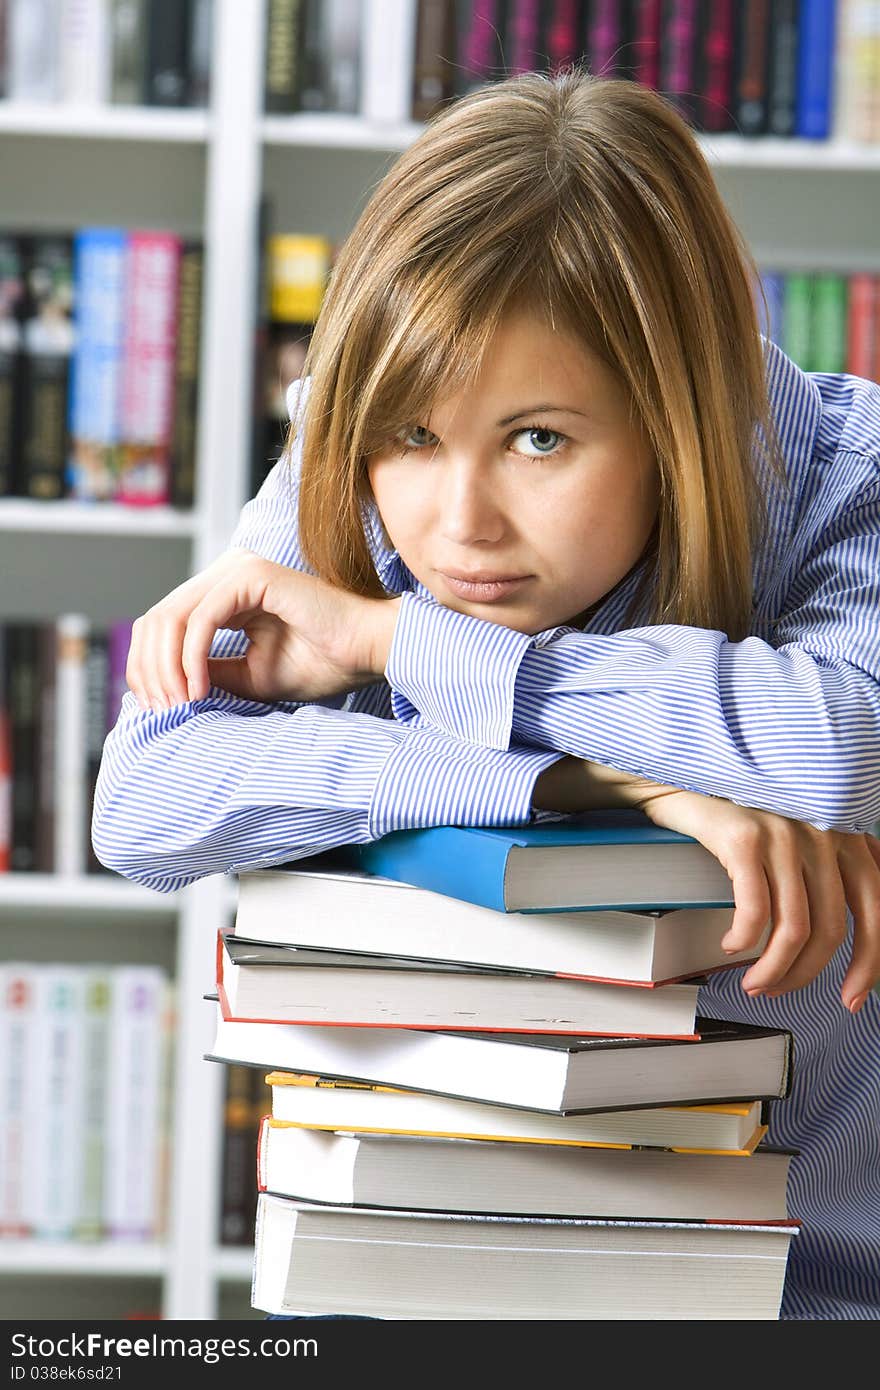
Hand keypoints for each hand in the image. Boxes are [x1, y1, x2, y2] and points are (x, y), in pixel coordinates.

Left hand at [126, 549, 401, 708]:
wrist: (366, 652)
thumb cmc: (320, 663)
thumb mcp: (247, 676)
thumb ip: (207, 671)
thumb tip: (164, 686)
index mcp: (223, 592)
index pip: (162, 622)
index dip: (147, 666)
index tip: (158, 707)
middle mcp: (225, 574)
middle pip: (156, 618)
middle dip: (149, 669)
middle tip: (163, 709)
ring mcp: (237, 569)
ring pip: (171, 617)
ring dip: (167, 667)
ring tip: (180, 703)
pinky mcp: (252, 576)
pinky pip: (201, 619)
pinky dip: (192, 658)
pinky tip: (199, 688)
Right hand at [632, 786, 879, 1012]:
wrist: (685, 778)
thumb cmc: (739, 815)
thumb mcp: (798, 839)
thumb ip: (825, 876)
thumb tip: (833, 943)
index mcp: (845, 836)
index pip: (877, 909)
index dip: (869, 963)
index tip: (851, 996)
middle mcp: (823, 832)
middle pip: (832, 929)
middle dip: (806, 975)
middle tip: (782, 992)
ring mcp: (786, 834)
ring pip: (793, 929)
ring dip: (772, 969)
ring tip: (754, 981)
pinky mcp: (745, 838)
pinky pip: (754, 911)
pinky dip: (743, 940)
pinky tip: (731, 944)